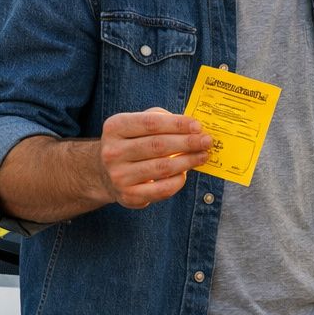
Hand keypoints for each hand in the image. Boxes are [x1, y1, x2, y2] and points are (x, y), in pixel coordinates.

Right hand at [97, 108, 211, 208]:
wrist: (107, 173)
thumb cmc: (132, 143)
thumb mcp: (137, 124)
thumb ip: (161, 119)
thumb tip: (192, 126)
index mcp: (115, 127)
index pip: (150, 123)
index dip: (177, 124)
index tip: (198, 126)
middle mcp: (112, 152)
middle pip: (158, 145)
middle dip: (187, 143)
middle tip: (207, 141)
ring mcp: (119, 175)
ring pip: (162, 167)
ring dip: (188, 161)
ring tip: (203, 155)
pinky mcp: (129, 195)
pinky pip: (162, 189)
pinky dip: (178, 180)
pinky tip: (185, 173)